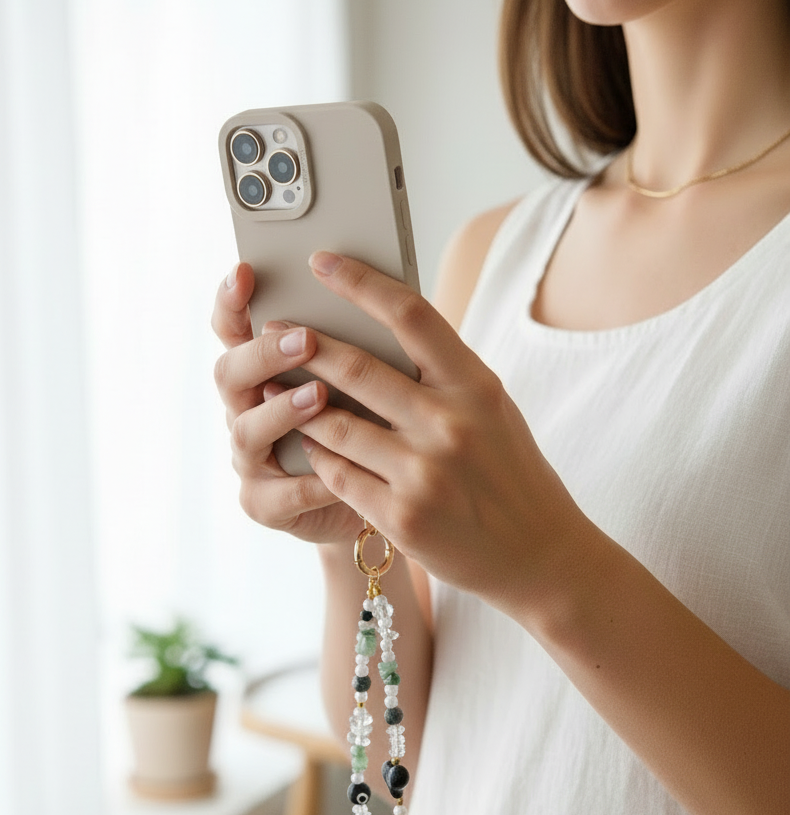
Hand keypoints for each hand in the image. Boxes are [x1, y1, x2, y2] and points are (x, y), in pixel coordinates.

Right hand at [211, 263, 364, 544]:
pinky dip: (310, 481)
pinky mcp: (265, 503)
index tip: (246, 271)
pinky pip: (281, 493)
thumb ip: (359, 343)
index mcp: (264, 370)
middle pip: (230, 373)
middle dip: (265, 354)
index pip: (233, 328)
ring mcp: (251, 458)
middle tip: (306, 338)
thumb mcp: (366, 379)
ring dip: (283, 411)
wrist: (374, 498)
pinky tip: (337, 474)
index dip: (232, 301)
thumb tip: (383, 287)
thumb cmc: (369, 425)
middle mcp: (246, 409)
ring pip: (247, 431)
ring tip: (318, 396)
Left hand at [294, 251, 586, 620]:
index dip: (359, 282)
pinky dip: (319, 456)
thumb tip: (381, 327)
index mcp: (475, 385)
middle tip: (273, 331)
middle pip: (356, 367)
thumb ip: (443, 372)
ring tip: (280, 391)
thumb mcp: (491, 409)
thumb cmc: (511, 472)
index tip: (322, 261)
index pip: (410, 314)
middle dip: (304, 344)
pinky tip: (313, 445)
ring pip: (333, 424)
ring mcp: (423, 473)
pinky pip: (336, 474)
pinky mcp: (400, 516)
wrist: (540, 554)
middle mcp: (449, 423)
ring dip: (299, 406)